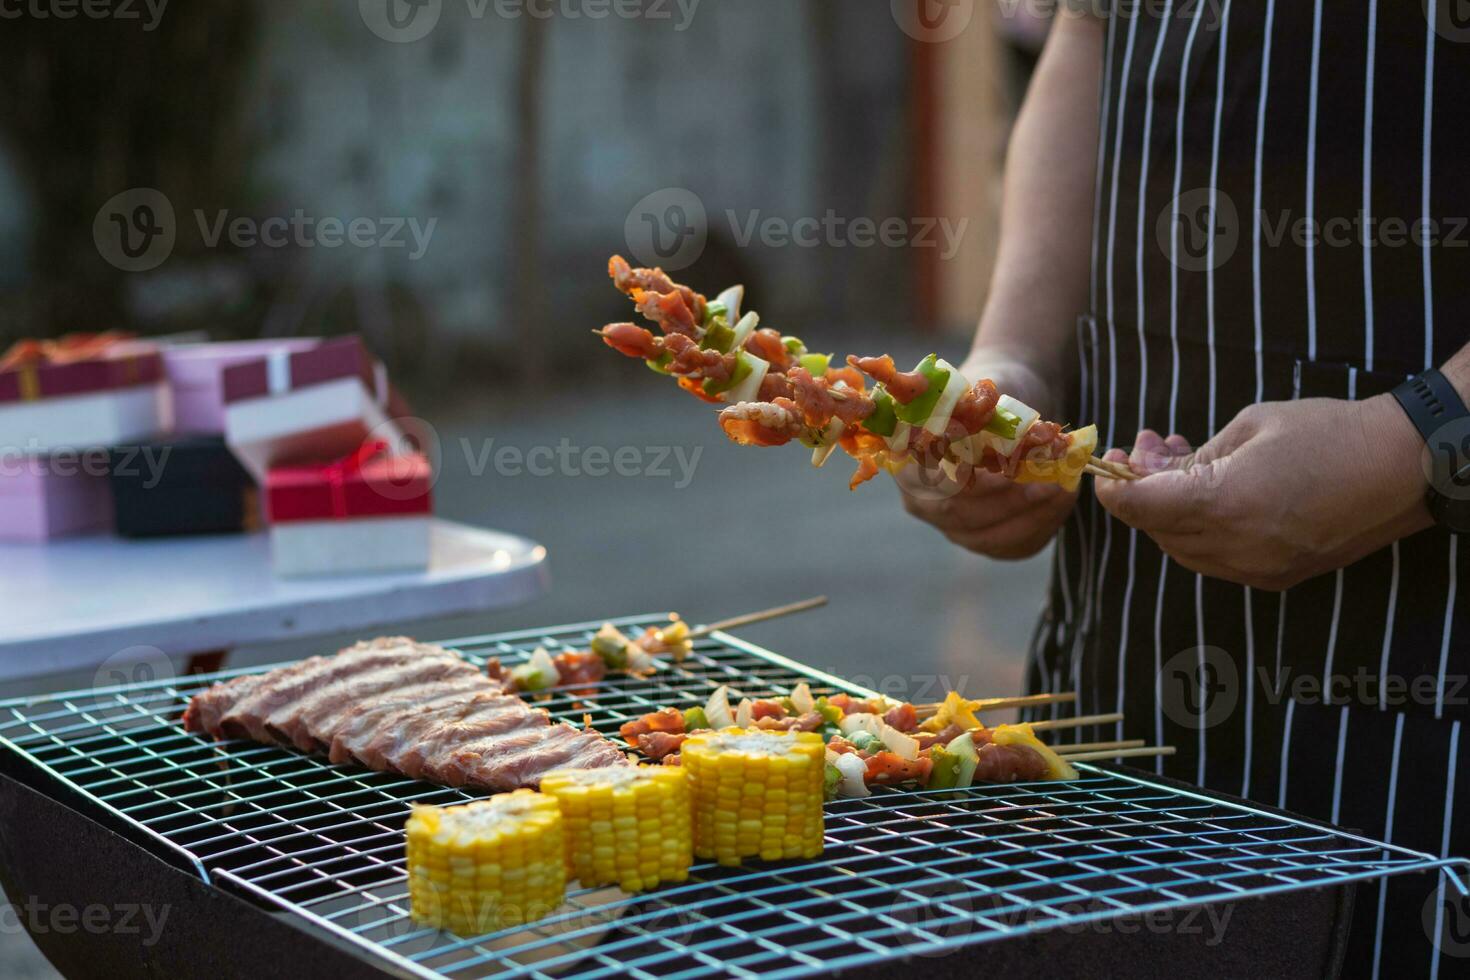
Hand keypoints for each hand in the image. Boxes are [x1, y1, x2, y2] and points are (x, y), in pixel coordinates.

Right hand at [898, 351, 1077, 559]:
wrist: (1006, 411)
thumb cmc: (991, 396)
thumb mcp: (984, 391)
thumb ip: (976, 399)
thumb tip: (970, 397)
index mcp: (909, 465)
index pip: (933, 486)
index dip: (969, 484)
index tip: (1009, 469)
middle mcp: (923, 503)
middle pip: (962, 517)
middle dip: (1010, 502)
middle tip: (1050, 483)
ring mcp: (953, 527)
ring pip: (991, 538)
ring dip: (1033, 516)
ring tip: (1064, 489)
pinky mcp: (986, 540)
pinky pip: (1013, 546)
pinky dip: (1043, 526)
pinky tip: (1062, 502)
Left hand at [1094, 395, 1433, 589]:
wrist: (1404, 467)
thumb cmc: (1328, 433)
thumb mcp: (1248, 427)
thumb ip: (1191, 457)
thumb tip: (1149, 468)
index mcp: (1222, 504)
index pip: (1139, 509)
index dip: (1112, 489)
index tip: (1105, 466)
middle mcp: (1235, 547)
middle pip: (1157, 530)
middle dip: (1141, 493)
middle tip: (1145, 452)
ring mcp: (1258, 569)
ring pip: (1183, 550)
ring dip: (1169, 512)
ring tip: (1181, 465)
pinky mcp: (1277, 577)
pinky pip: (1216, 560)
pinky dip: (1200, 531)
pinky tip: (1211, 494)